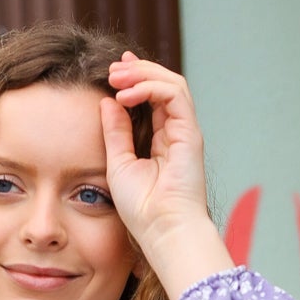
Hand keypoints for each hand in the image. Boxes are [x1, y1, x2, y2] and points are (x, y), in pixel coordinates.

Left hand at [100, 52, 233, 299]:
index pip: (151, 98)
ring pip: (171, 84)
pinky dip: (150, 88)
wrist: (161, 230)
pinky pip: (174, 94)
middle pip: (162, 85)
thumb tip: (108, 101)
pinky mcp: (190, 133)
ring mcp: (185, 131)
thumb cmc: (141, 208)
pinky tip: (126, 96)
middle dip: (137, 70)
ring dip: (142, 74)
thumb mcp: (119, 163)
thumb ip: (115, 132)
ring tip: (116, 77)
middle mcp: (176, 132)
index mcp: (161, 140)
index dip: (134, 79)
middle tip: (112, 69)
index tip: (112, 72)